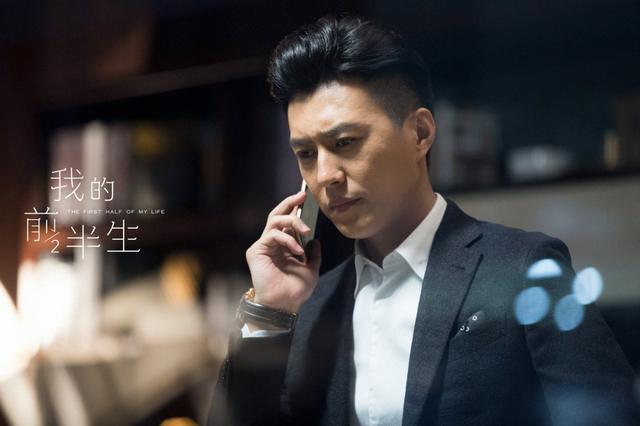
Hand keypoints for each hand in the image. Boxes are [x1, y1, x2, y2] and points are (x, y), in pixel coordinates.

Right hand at [245, 191, 321, 316]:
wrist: (283, 305)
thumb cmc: (295, 291)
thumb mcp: (311, 270)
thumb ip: (314, 255)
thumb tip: (316, 241)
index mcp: (283, 247)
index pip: (287, 222)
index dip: (295, 208)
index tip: (306, 198)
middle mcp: (272, 244)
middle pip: (277, 215)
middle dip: (289, 203)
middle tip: (302, 195)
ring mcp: (263, 246)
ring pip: (274, 221)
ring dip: (292, 221)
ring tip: (306, 230)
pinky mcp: (257, 251)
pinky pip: (272, 235)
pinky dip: (287, 239)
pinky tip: (297, 249)